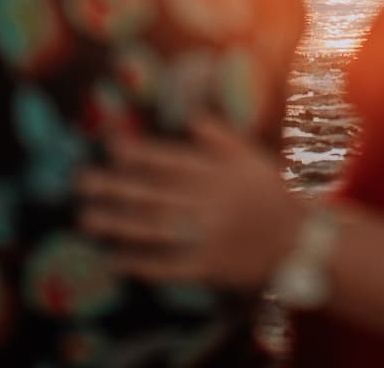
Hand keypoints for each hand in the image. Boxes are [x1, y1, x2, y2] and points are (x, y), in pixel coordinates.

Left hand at [77, 117, 305, 288]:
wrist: (302, 242)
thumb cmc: (272, 194)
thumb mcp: (253, 158)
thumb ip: (221, 137)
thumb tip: (190, 117)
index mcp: (220, 174)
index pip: (174, 161)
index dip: (142, 154)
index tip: (111, 148)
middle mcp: (210, 203)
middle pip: (156, 194)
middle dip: (117, 188)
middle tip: (82, 183)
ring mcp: (209, 237)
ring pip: (157, 228)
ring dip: (119, 224)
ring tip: (87, 218)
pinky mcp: (209, 267)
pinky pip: (169, 266)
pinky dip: (141, 264)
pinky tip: (114, 260)